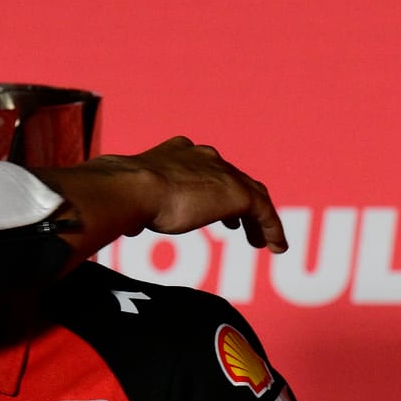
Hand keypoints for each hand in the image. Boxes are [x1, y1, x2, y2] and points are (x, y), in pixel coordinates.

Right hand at [115, 136, 286, 250]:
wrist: (133, 188)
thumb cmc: (123, 196)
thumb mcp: (132, 198)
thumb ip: (137, 208)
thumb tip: (128, 226)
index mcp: (178, 153)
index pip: (205, 168)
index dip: (210, 187)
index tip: (209, 208)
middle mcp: (203, 157)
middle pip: (231, 178)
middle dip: (236, 201)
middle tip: (237, 224)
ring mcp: (223, 173)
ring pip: (252, 194)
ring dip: (257, 218)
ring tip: (261, 240)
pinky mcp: (238, 193)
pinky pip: (264, 212)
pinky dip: (272, 228)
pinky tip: (276, 247)